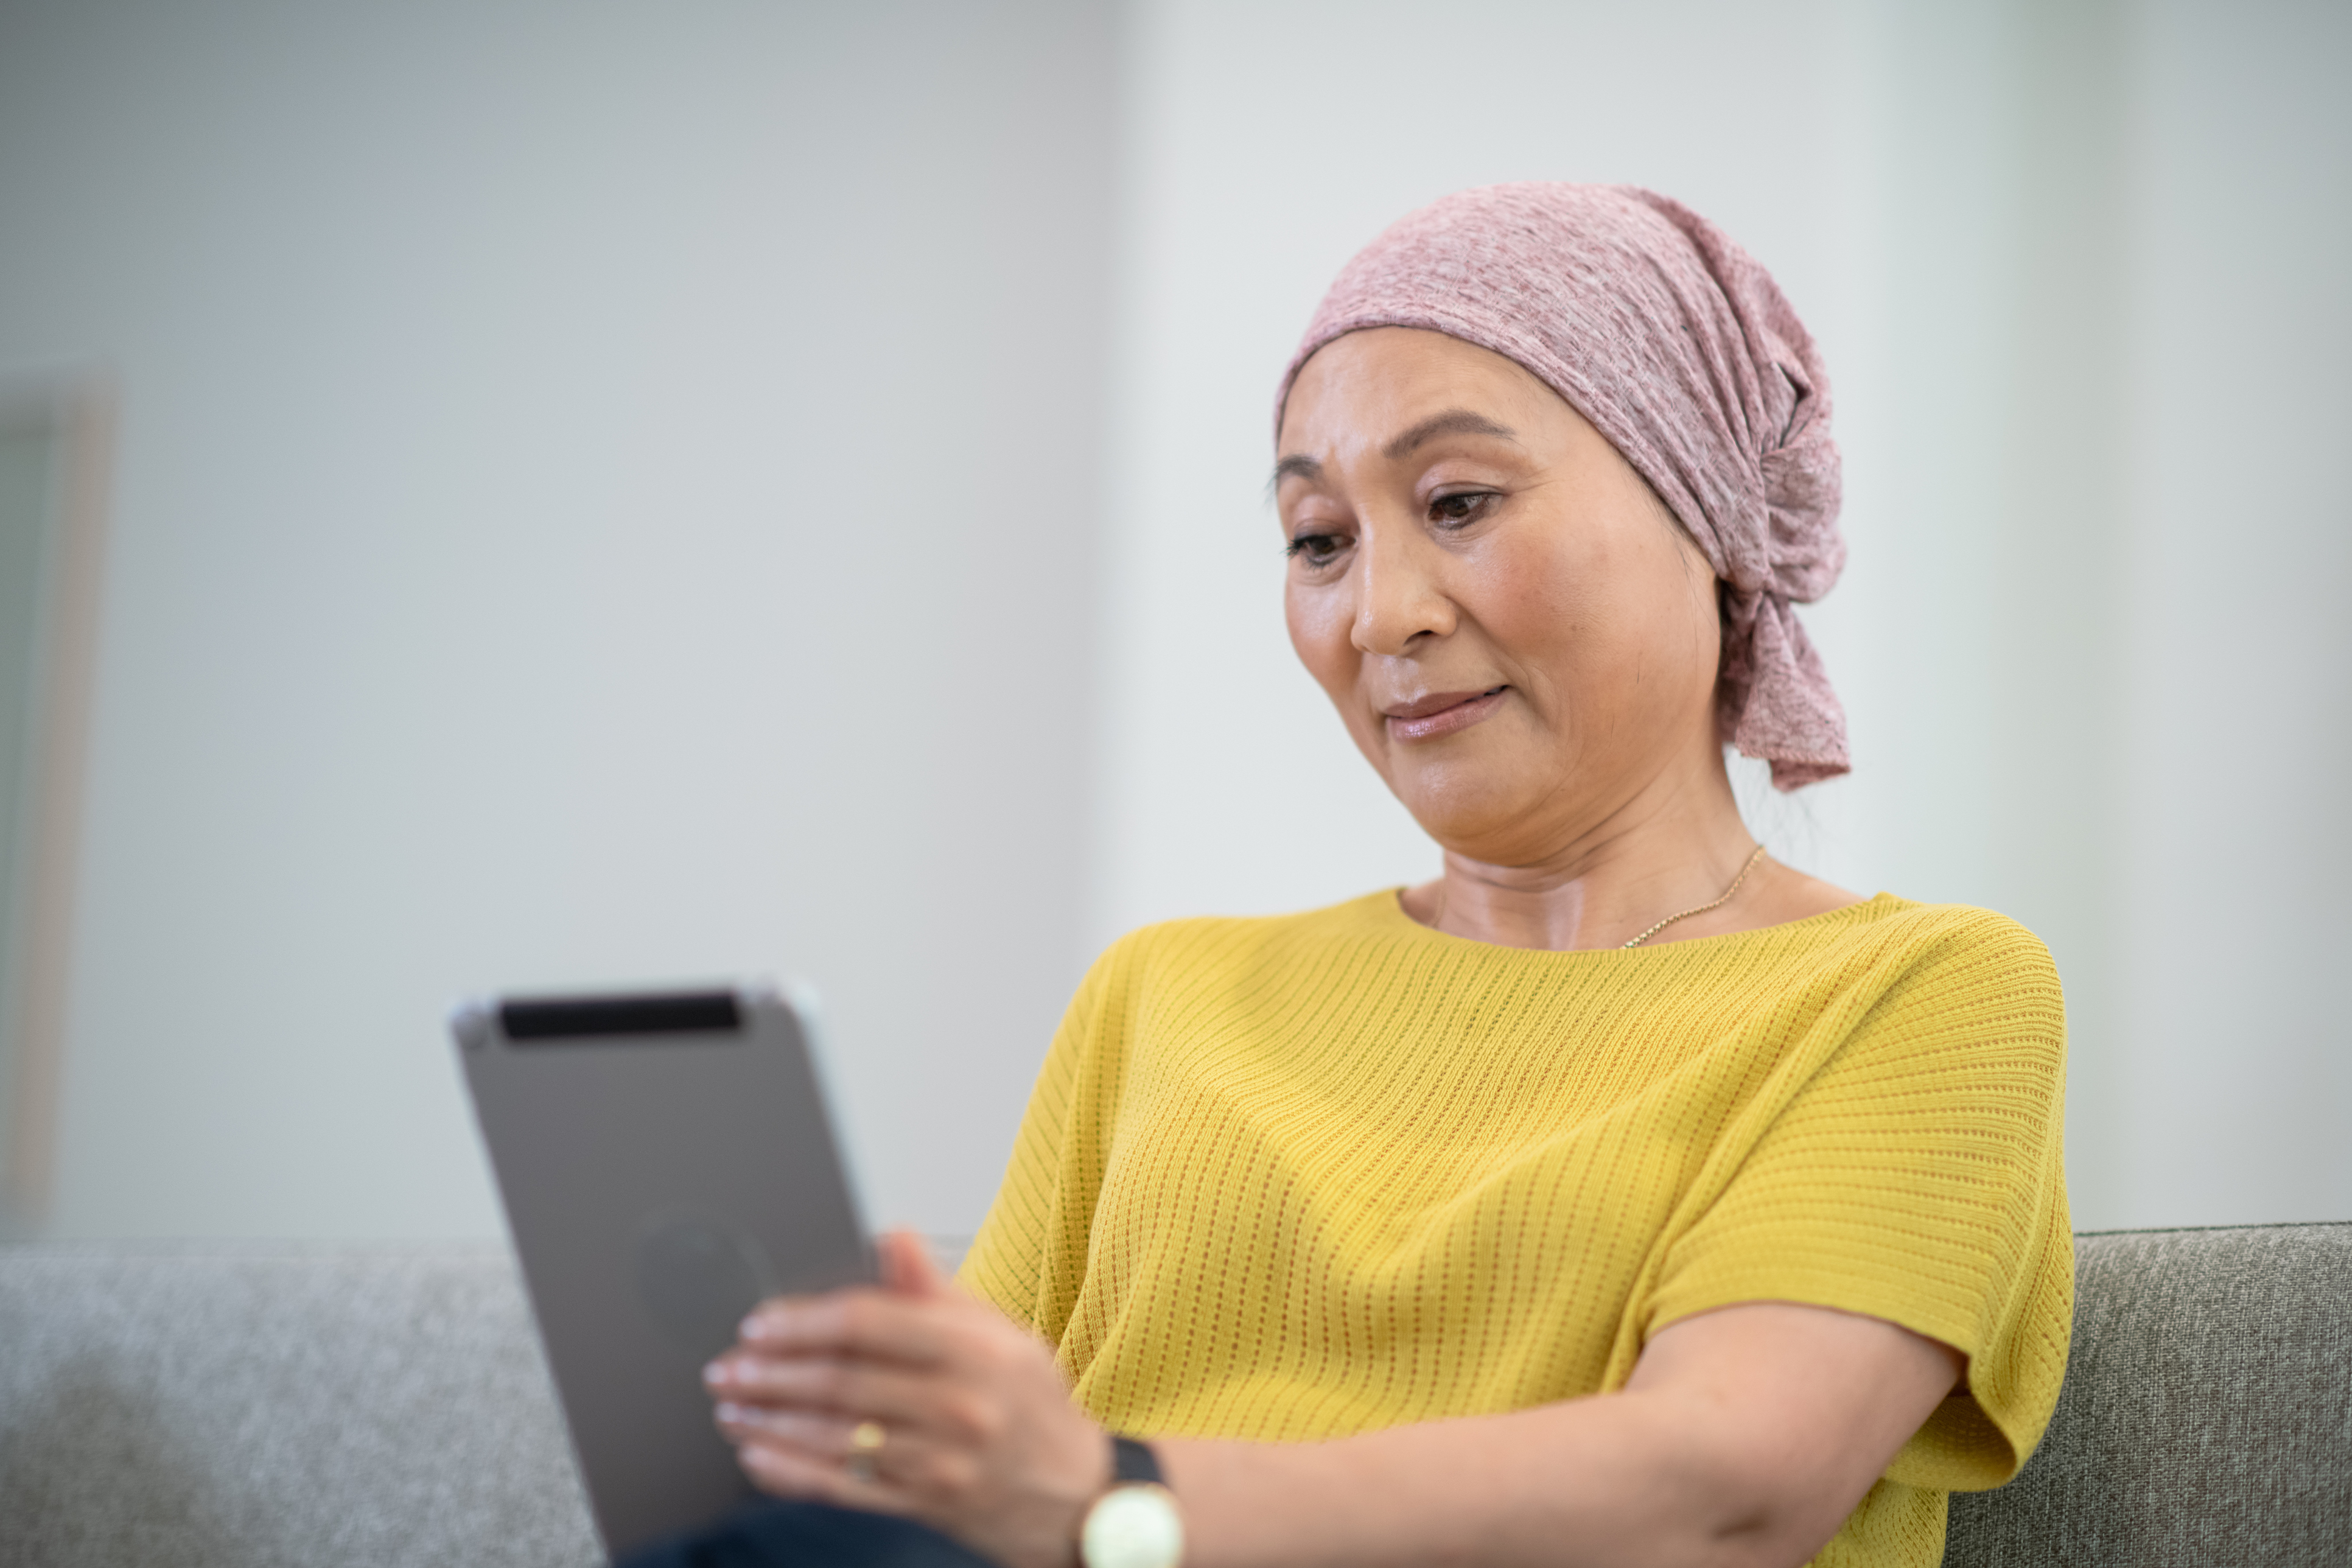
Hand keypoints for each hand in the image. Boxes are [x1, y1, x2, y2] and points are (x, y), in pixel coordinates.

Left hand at [704, 1230, 1109, 1567]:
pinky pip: (841, 1489)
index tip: (762, 1324)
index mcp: (975, 1349)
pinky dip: (790, 1471)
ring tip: (731, 1406)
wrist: (1072, 1491)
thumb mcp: (998, 1330)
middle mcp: (959, 1405)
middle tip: (727, 1367)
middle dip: (770, 1374)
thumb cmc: (1028, 1399)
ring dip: (768, 1421)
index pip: (869, 1323)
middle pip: (841, 1383)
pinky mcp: (922, 1504)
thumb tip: (893, 1236)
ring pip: (833, 1438)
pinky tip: (757, 1454)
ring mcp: (940, 1461)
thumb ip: (934, 1288)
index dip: (804, 1322)